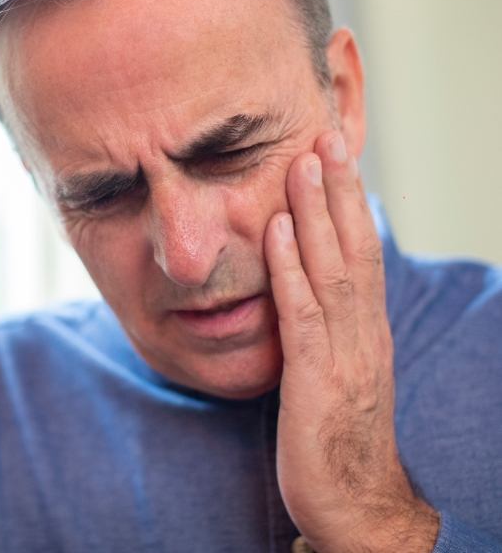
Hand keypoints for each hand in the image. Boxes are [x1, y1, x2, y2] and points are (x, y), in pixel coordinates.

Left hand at [263, 131, 438, 551]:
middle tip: (326, 135)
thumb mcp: (336, 370)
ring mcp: (343, 354)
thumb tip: (301, 283)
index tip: (335, 155)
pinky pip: (302, 314)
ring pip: (332, 269)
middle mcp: (363, 332)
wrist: (354, 503)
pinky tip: (273, 232)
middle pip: (354, 248)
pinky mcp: (314, 379)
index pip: (362, 252)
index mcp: (366, 329)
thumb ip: (325, 327)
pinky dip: (288, 268)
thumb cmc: (337, 434)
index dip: (348, 202)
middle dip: (338, 190)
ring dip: (315, 214)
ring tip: (303, 163)